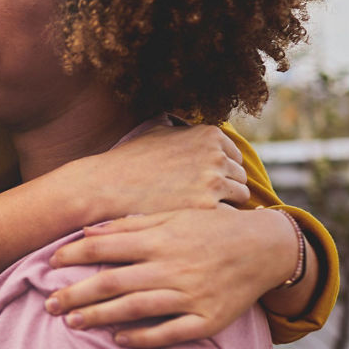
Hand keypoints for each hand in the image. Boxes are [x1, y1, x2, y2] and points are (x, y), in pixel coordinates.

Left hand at [42, 207, 294, 348]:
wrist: (264, 248)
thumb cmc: (209, 230)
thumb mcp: (172, 216)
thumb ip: (129, 225)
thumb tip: (86, 230)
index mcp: (159, 239)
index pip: (104, 247)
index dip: (73, 255)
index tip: (50, 264)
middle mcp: (170, 267)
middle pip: (112, 282)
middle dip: (75, 293)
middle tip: (48, 304)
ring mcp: (189, 295)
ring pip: (135, 308)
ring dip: (99, 317)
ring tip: (72, 323)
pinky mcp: (207, 319)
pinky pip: (170, 332)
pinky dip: (142, 337)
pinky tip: (118, 340)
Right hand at [86, 124, 248, 219]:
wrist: (108, 186)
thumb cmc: (131, 161)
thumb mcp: (158, 132)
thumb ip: (184, 130)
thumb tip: (189, 128)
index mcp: (209, 134)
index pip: (234, 157)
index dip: (220, 171)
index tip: (203, 181)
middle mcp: (216, 155)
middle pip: (240, 176)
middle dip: (225, 187)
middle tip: (201, 199)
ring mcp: (214, 181)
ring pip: (240, 196)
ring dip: (224, 203)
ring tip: (200, 209)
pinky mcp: (207, 206)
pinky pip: (228, 214)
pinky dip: (217, 218)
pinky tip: (199, 219)